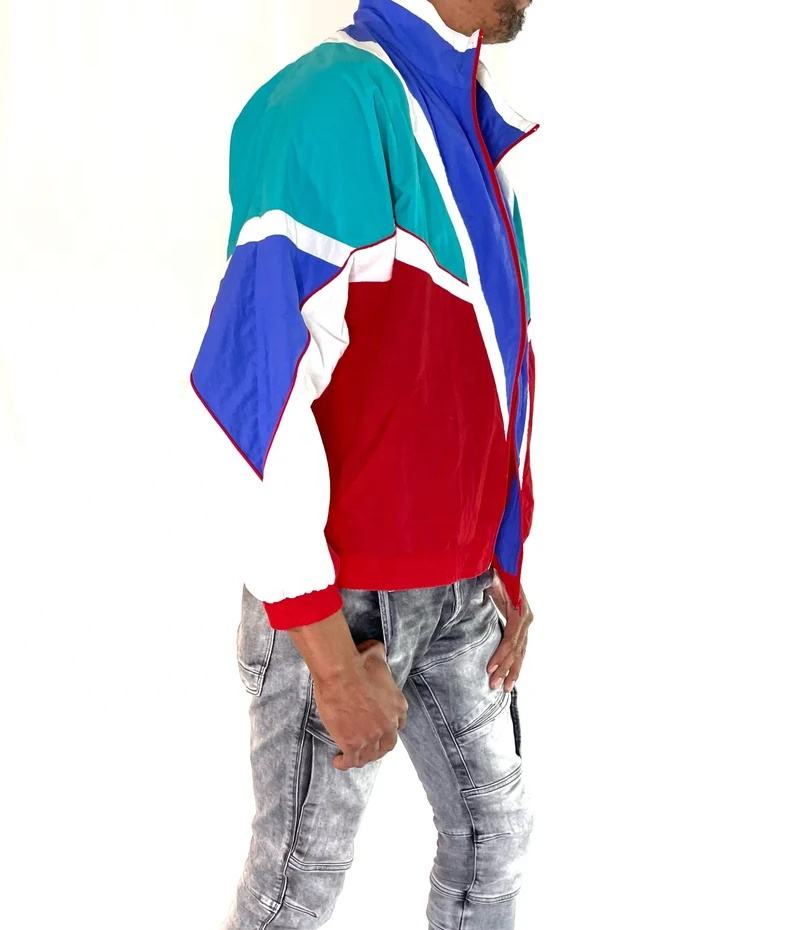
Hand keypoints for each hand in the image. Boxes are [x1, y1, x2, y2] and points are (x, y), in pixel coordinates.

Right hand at [313, 638, 408, 770]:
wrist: (342, 674)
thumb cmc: (358, 662)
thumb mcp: (377, 655)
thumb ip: (380, 656)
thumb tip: (376, 648)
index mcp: (398, 706)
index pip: (399, 724)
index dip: (390, 728)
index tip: (381, 728)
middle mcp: (389, 725)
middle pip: (387, 745)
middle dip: (378, 748)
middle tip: (367, 747)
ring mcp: (371, 737)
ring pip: (370, 756)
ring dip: (362, 757)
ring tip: (352, 756)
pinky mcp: (353, 744)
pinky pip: (351, 760)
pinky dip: (345, 763)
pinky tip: (338, 760)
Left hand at [485, 572, 533, 691]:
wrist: (505, 561)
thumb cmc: (496, 570)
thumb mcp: (492, 577)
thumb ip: (490, 584)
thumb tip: (487, 585)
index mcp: (520, 610)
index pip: (511, 638)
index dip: (501, 654)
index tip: (490, 668)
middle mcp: (527, 618)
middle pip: (517, 648)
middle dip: (505, 668)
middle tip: (493, 684)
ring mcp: (526, 622)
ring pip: (522, 652)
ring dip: (513, 670)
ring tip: (504, 688)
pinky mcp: (522, 625)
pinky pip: (521, 648)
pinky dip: (516, 663)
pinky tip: (511, 677)